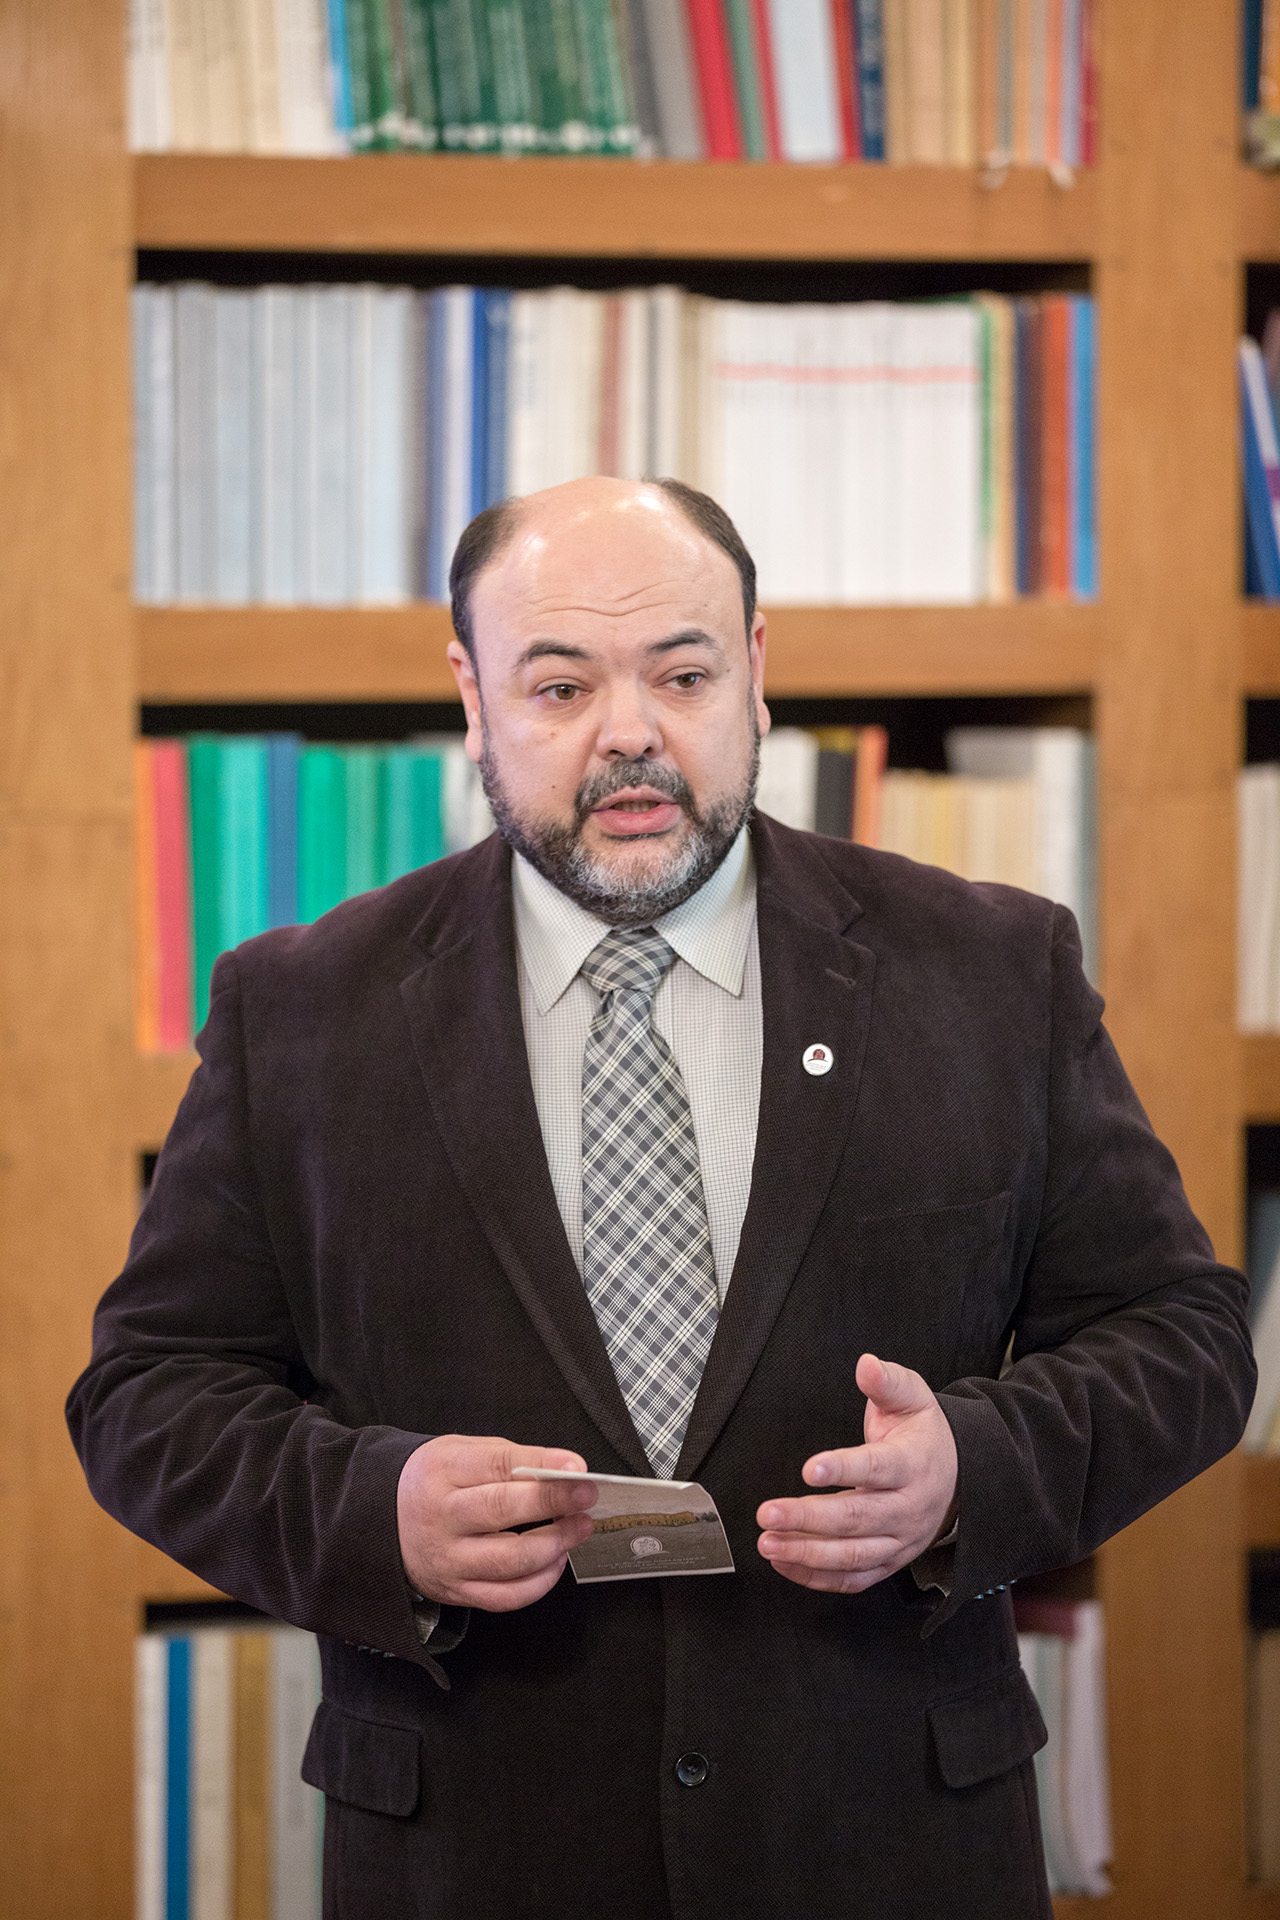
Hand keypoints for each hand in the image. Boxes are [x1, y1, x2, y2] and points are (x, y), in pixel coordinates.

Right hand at [397, 1435, 596, 1611]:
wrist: (380, 1521)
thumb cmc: (434, 1481)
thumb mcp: (459, 1452)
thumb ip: (507, 1459)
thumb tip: (562, 1470)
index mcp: (442, 1471)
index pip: (497, 1465)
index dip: (541, 1465)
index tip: (577, 1467)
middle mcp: (441, 1517)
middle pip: (503, 1511)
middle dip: (554, 1502)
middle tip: (587, 1497)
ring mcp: (448, 1559)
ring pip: (510, 1560)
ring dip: (555, 1544)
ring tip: (579, 1527)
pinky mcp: (455, 1592)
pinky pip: (505, 1597)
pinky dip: (539, 1583)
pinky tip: (555, 1561)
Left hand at [755, 1354, 957, 1594]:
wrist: (959, 1477)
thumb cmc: (924, 1436)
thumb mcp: (912, 1398)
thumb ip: (888, 1381)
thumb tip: (866, 1365)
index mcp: (912, 1465)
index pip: (877, 1469)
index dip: (843, 1469)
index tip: (809, 1469)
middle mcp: (907, 1508)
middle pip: (857, 1518)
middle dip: (809, 1518)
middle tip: (768, 1513)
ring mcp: (899, 1541)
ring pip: (853, 1555)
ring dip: (807, 1553)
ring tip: (767, 1543)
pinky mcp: (889, 1561)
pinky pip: (853, 1579)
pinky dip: (817, 1577)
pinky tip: (785, 1563)